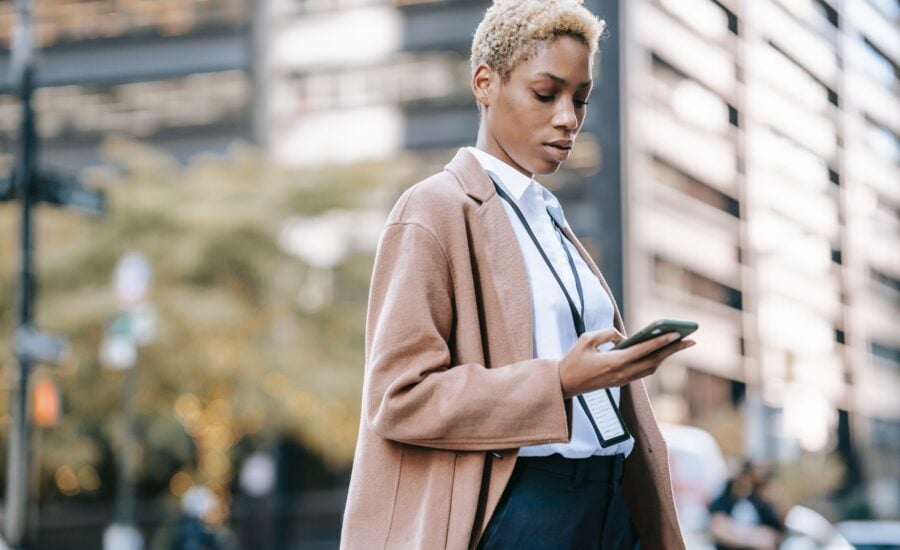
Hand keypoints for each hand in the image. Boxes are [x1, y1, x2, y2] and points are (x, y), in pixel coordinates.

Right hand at [558, 328, 694, 397]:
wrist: (563, 384)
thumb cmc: (573, 360)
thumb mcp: (586, 339)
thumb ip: (607, 334)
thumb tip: (623, 337)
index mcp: (613, 362)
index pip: (643, 351)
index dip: (660, 342)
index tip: (676, 334)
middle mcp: (622, 373)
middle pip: (653, 361)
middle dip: (673, 350)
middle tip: (691, 340)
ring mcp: (622, 380)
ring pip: (651, 368)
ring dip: (666, 356)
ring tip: (680, 345)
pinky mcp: (620, 382)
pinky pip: (643, 371)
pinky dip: (655, 361)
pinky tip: (661, 353)